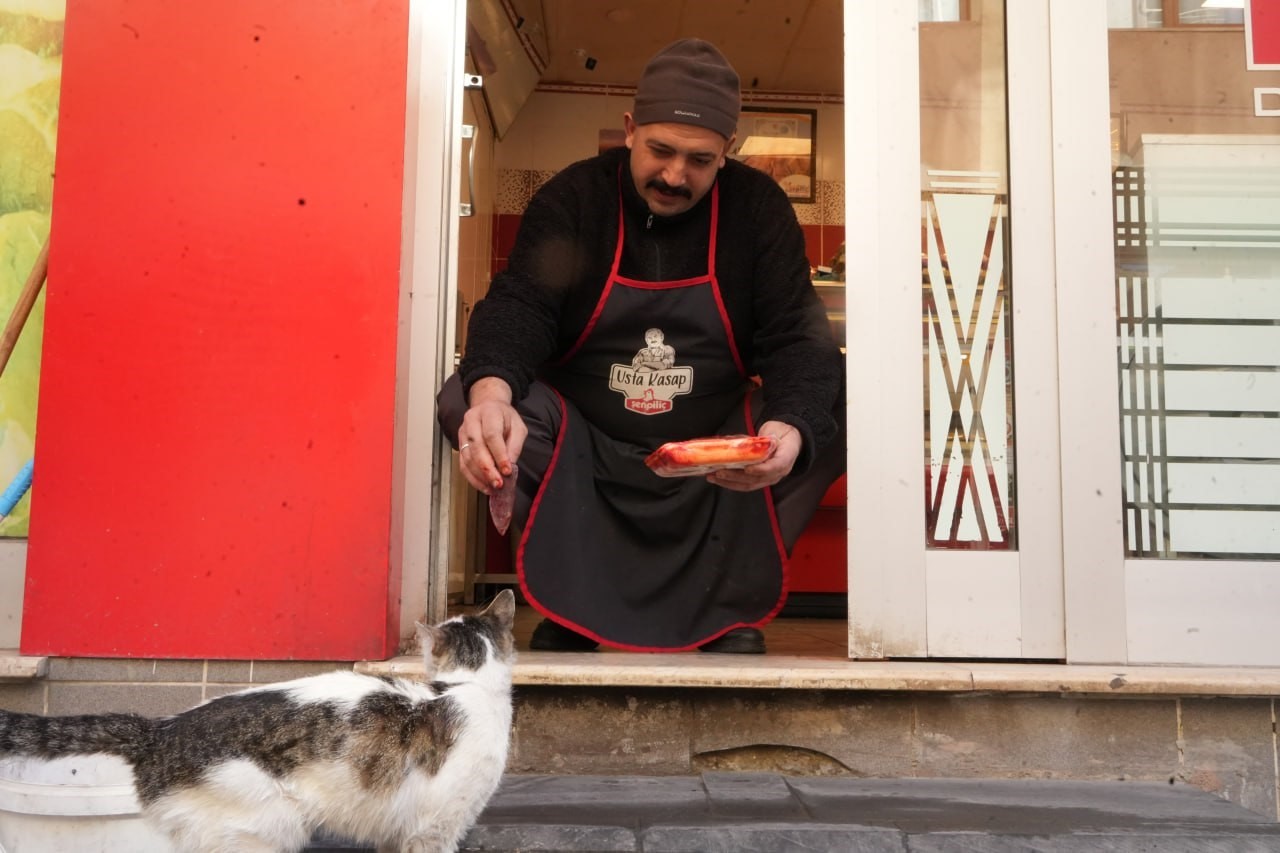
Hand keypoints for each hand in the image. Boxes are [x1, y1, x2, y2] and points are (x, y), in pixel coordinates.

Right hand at [456, 377, 526, 494]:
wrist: (488, 407)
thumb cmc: (506, 419)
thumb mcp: (518, 427)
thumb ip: (515, 445)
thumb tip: (509, 468)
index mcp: (489, 412)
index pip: (492, 435)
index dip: (499, 455)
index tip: (507, 471)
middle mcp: (471, 421)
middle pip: (476, 447)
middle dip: (487, 469)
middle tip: (498, 483)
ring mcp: (462, 433)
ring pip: (467, 457)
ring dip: (480, 476)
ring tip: (493, 488)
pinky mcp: (459, 444)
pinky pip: (462, 464)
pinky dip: (473, 478)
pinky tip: (484, 486)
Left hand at [706, 421, 800, 491]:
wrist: (788, 439)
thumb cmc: (782, 434)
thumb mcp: (775, 431)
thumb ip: (760, 438)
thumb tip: (736, 441)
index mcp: (785, 458)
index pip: (774, 467)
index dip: (760, 469)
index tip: (747, 469)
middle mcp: (778, 472)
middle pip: (756, 479)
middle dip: (735, 476)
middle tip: (720, 471)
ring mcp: (769, 478)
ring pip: (748, 485)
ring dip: (728, 482)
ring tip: (713, 477)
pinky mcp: (760, 480)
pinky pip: (745, 485)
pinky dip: (730, 483)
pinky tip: (718, 479)